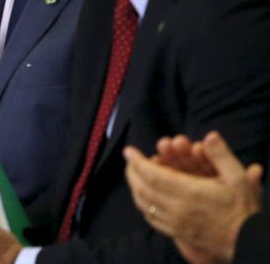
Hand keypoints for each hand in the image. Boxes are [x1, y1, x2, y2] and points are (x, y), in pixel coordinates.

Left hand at [124, 131, 262, 263]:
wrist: (248, 241)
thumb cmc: (242, 209)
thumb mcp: (238, 178)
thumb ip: (221, 156)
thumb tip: (210, 137)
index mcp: (190, 193)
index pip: (153, 175)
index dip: (137, 161)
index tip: (129, 151)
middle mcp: (178, 209)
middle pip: (142, 189)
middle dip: (132, 172)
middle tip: (129, 161)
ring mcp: (175, 223)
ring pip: (144, 205)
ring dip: (135, 188)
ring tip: (133, 175)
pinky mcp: (178, 233)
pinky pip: (152, 219)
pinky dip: (143, 206)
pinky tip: (144, 198)